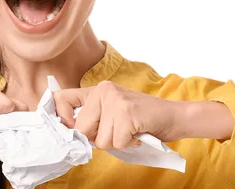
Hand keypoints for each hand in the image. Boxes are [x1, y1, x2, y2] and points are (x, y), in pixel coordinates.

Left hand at [54, 80, 232, 149]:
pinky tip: (137, 133)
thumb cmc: (142, 120)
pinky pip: (116, 142)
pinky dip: (128, 144)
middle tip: (118, 132)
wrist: (174, 116)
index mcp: (97, 90)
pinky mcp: (126, 113)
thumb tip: (71, 135)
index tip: (71, 131)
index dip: (60, 118)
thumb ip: (92, 119)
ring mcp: (115, 100)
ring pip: (99, 140)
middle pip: (82, 128)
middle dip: (99, 138)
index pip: (62, 98)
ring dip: (116, 143)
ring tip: (130, 131)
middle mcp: (103, 90)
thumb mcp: (112, 113)